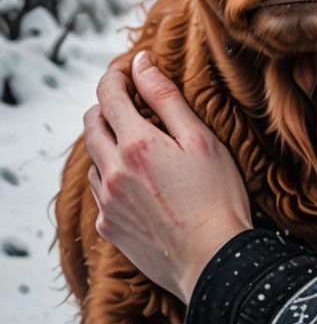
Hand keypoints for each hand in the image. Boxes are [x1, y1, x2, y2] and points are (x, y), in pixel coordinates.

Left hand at [83, 50, 252, 303]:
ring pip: (93, 158)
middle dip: (106, 104)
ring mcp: (107, 202)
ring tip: (138, 138)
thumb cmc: (217, 195)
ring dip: (108, 140)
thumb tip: (141, 64)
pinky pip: (99, 190)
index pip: (109, 96)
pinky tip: (138, 177)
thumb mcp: (200, 139)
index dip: (115, 76)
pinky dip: (111, 173)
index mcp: (136, 145)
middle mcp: (112, 172)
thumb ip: (166, 99)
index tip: (128, 68)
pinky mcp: (108, 227)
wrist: (212, 259)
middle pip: (91, 125)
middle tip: (131, 98)